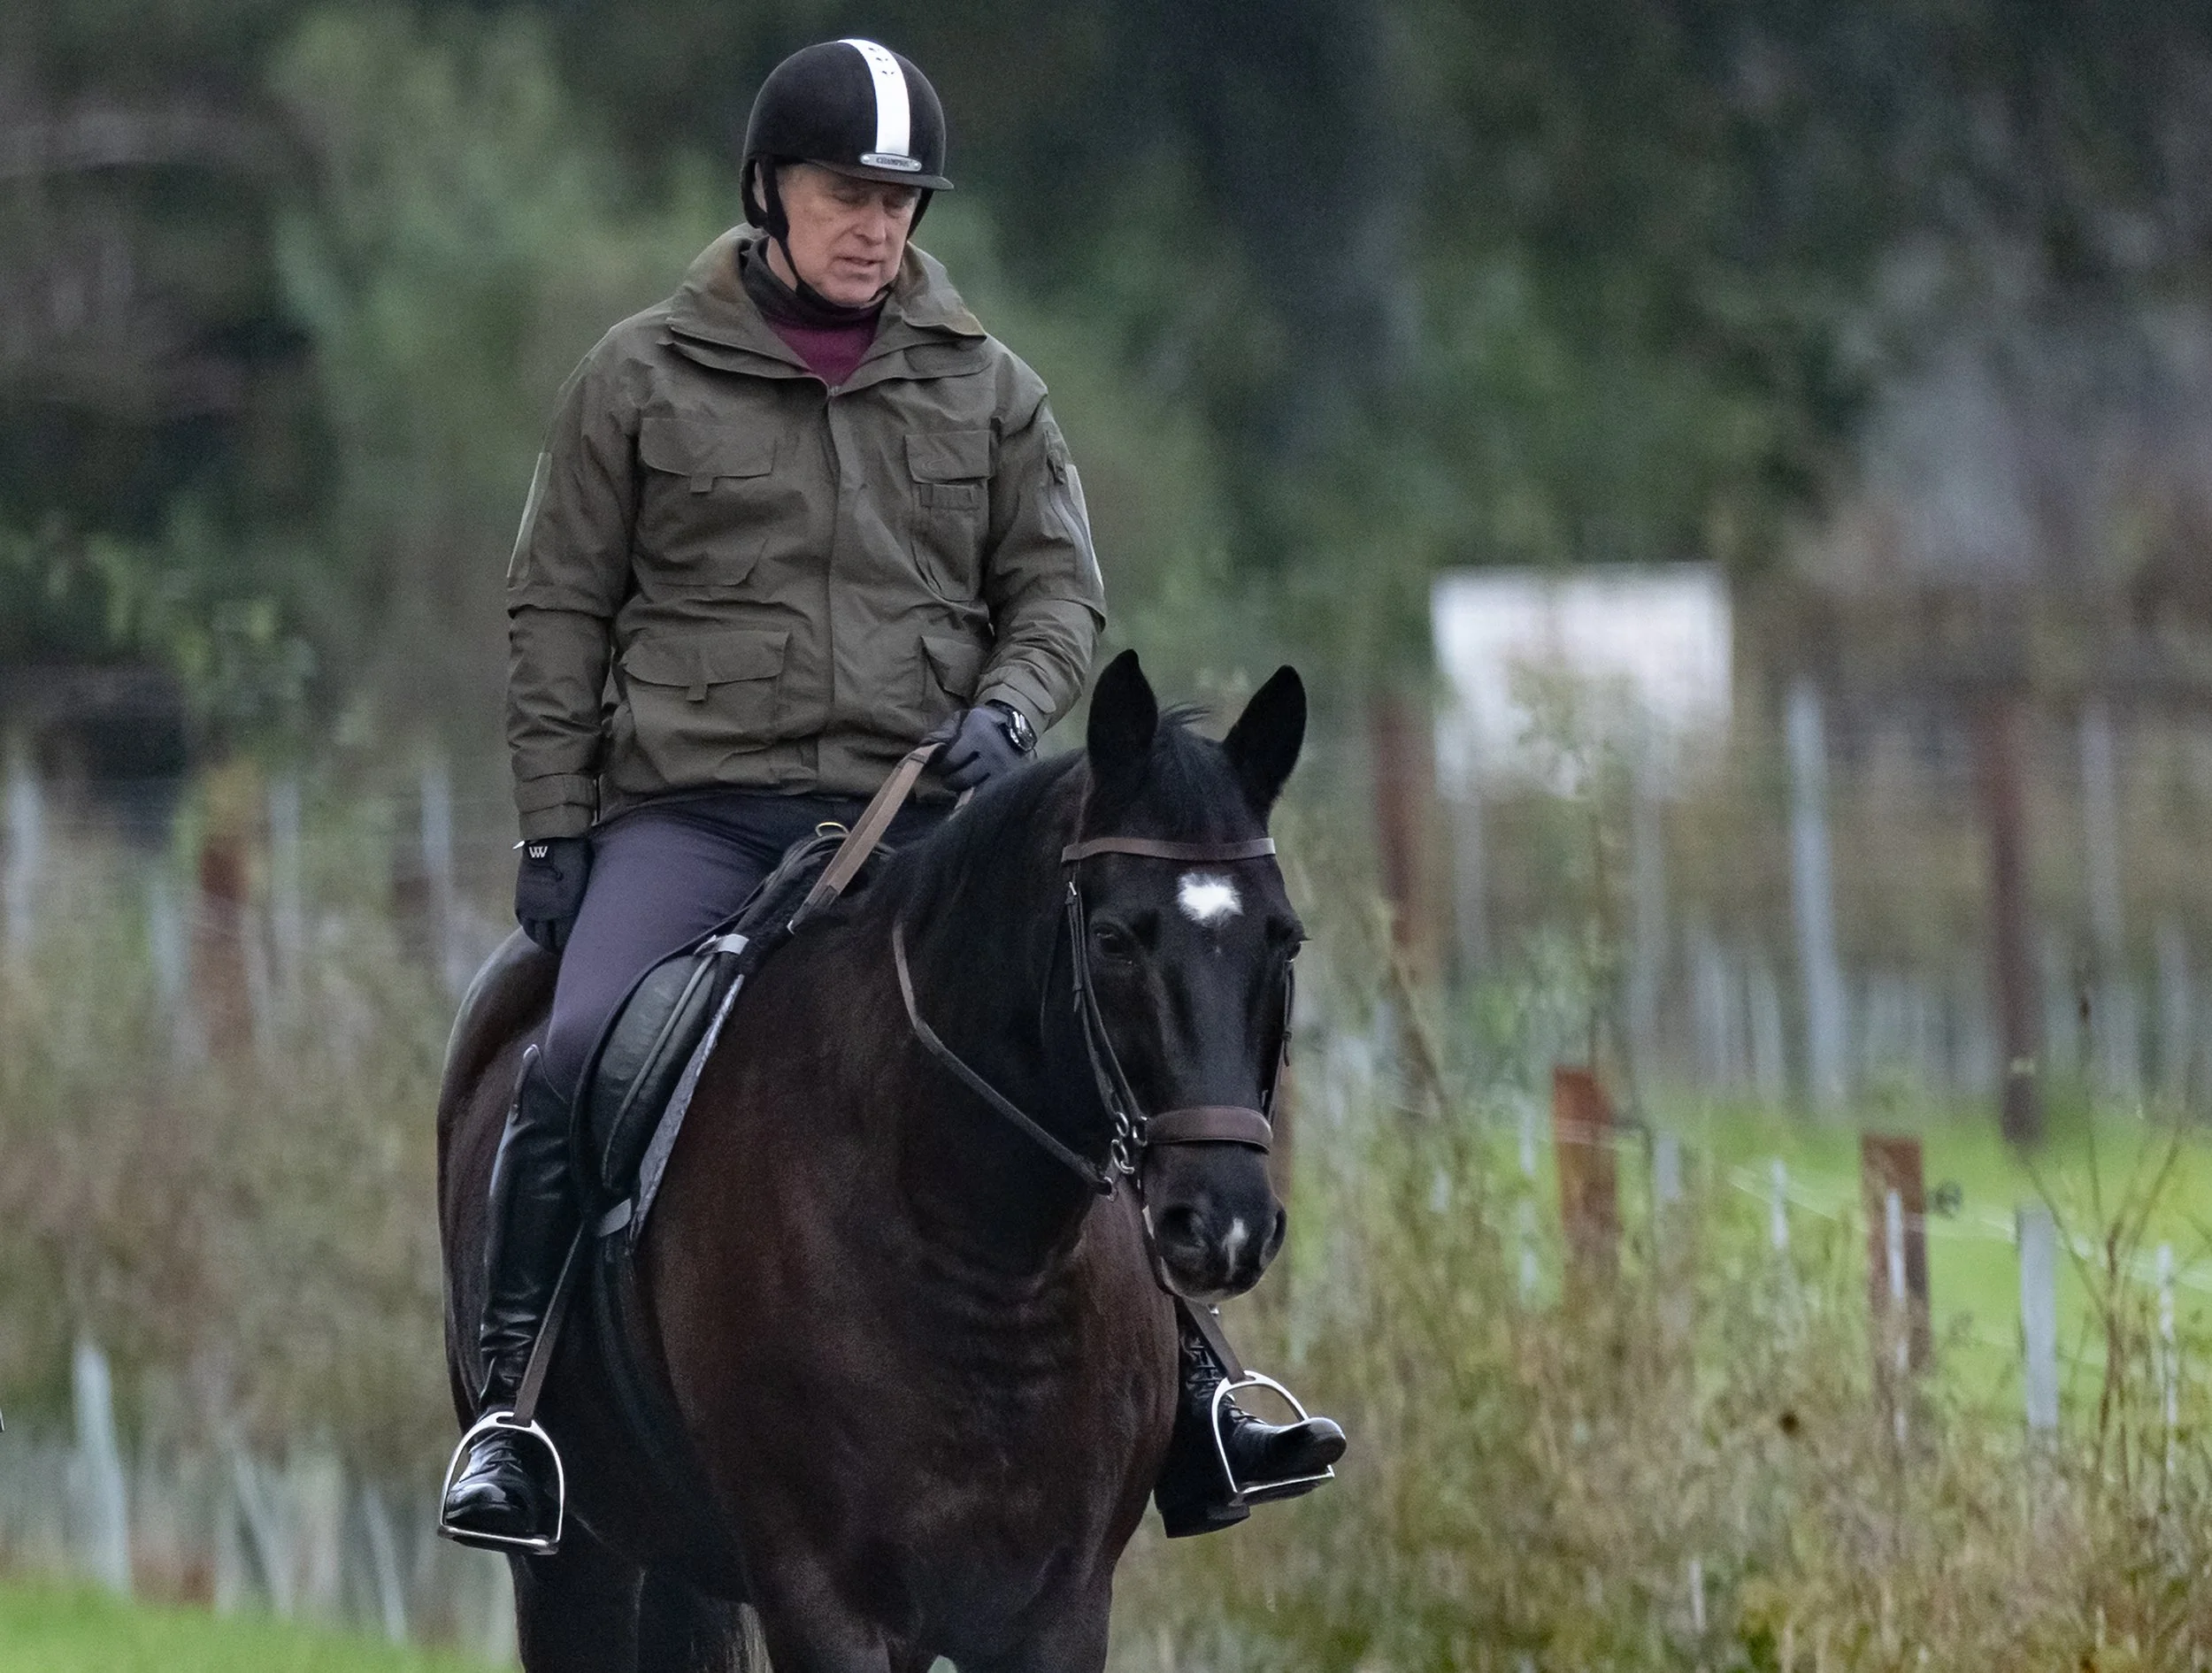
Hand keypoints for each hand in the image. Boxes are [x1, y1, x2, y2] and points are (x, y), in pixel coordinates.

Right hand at [514, 836, 591, 952]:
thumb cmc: (577, 857)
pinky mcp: (522, 898)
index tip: (576, 950)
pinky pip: (523, 919)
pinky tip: (536, 927)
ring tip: (548, 942)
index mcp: (566, 909)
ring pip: (533, 932)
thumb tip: (586, 918)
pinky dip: (529, 925)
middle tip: (562, 949)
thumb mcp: (585, 882)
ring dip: (541, 938)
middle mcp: (546, 912)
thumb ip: (581, 903)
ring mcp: (531, 905)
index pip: (565, 939)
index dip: (569, 947)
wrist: (552, 838)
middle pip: (548, 940)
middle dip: (555, 947)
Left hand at [925, 702, 1032, 791]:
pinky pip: (987, 796)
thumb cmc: (982, 725)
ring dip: (963, 790)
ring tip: (962, 782)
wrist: (1016, 728)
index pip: (950, 760)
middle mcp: (993, 752)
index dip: (940, 766)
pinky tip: (974, 788)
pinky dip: (977, 796)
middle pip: (961, 779)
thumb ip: (942, 733)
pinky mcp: (1011, 781)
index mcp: (978, 734)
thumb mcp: (961, 720)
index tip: (940, 766)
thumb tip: (923, 749)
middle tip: (949, 777)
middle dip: (950, 780)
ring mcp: (1004, 769)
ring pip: (973, 791)